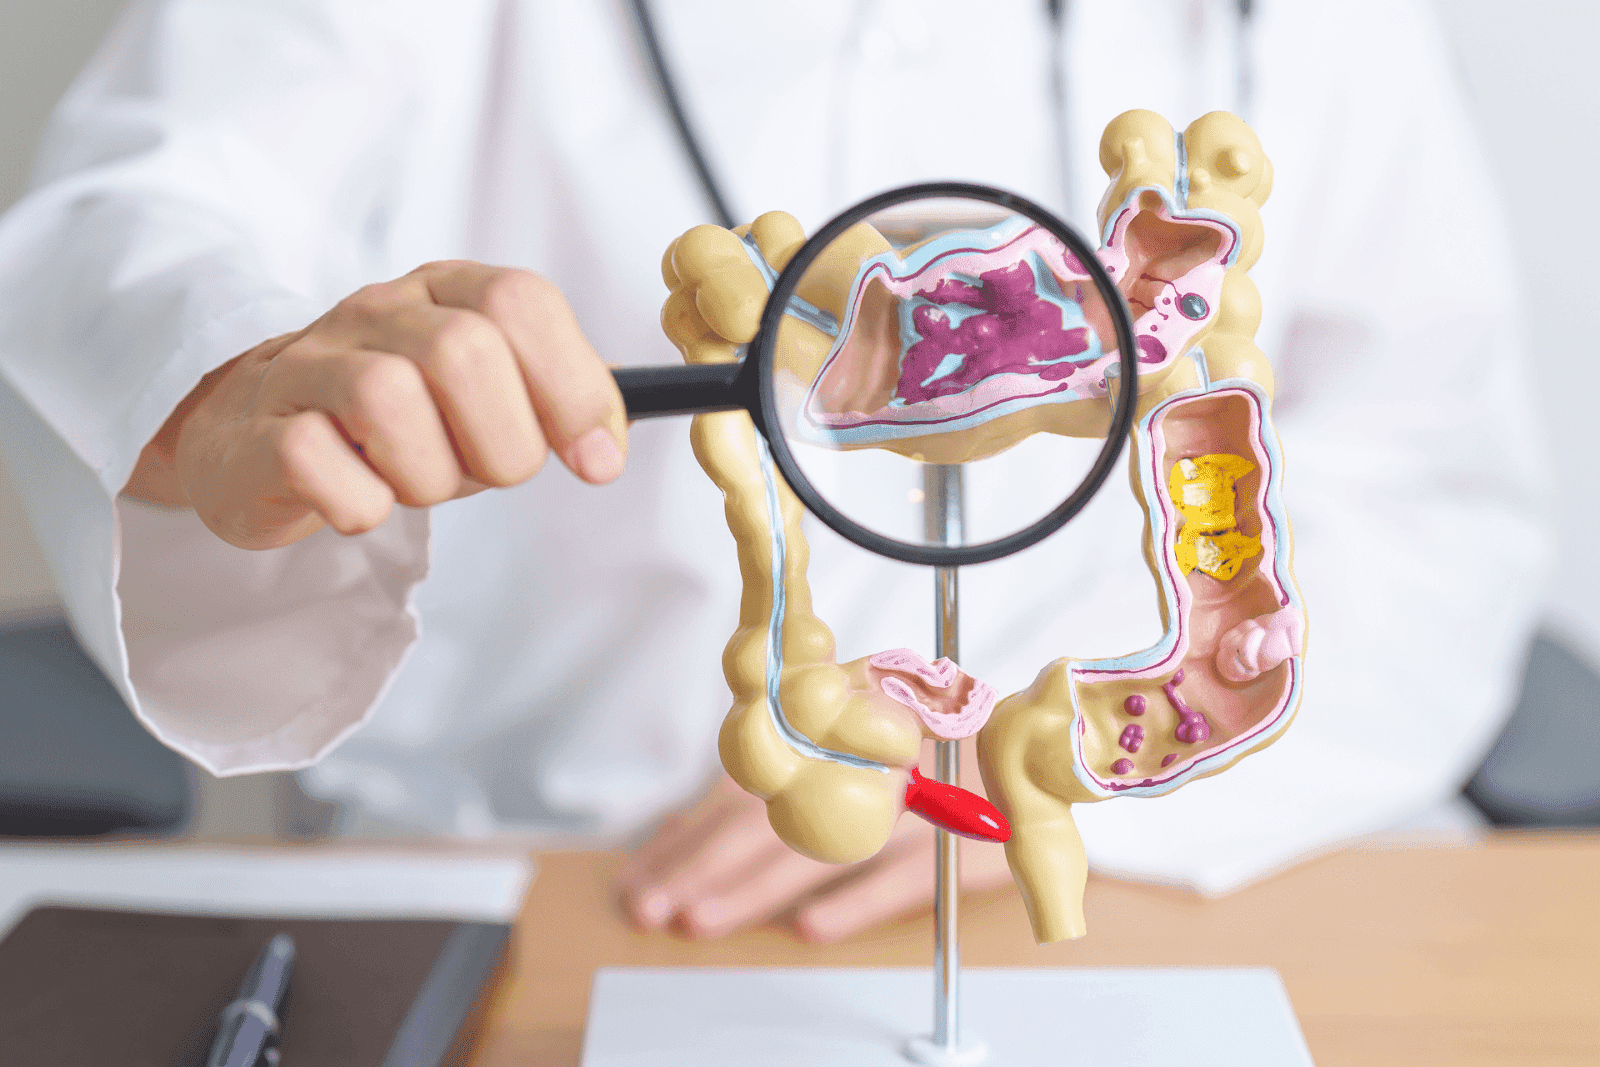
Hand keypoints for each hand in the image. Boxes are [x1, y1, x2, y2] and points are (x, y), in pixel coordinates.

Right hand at [124, 261, 627, 548]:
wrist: (262, 435)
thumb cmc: (401, 421)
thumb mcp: (492, 399)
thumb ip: (559, 403)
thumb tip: (611, 440)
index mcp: (446, 291)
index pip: (521, 301)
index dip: (573, 385)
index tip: (595, 460)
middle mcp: (376, 312)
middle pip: (463, 351)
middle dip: (502, 442)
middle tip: (488, 472)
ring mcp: (308, 364)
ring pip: (386, 398)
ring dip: (429, 474)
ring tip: (417, 484)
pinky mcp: (259, 431)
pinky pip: (314, 459)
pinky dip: (359, 503)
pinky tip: (363, 501)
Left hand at [616, 740, 1013, 942]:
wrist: (1038, 748)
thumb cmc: (933, 742)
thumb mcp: (857, 736)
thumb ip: (790, 771)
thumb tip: (700, 819)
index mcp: (835, 728)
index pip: (748, 786)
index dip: (692, 830)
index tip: (648, 870)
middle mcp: (869, 759)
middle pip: (771, 820)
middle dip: (704, 867)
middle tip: (655, 906)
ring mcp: (918, 802)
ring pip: (821, 851)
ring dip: (755, 890)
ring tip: (703, 920)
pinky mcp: (962, 846)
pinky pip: (899, 877)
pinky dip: (853, 902)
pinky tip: (808, 929)